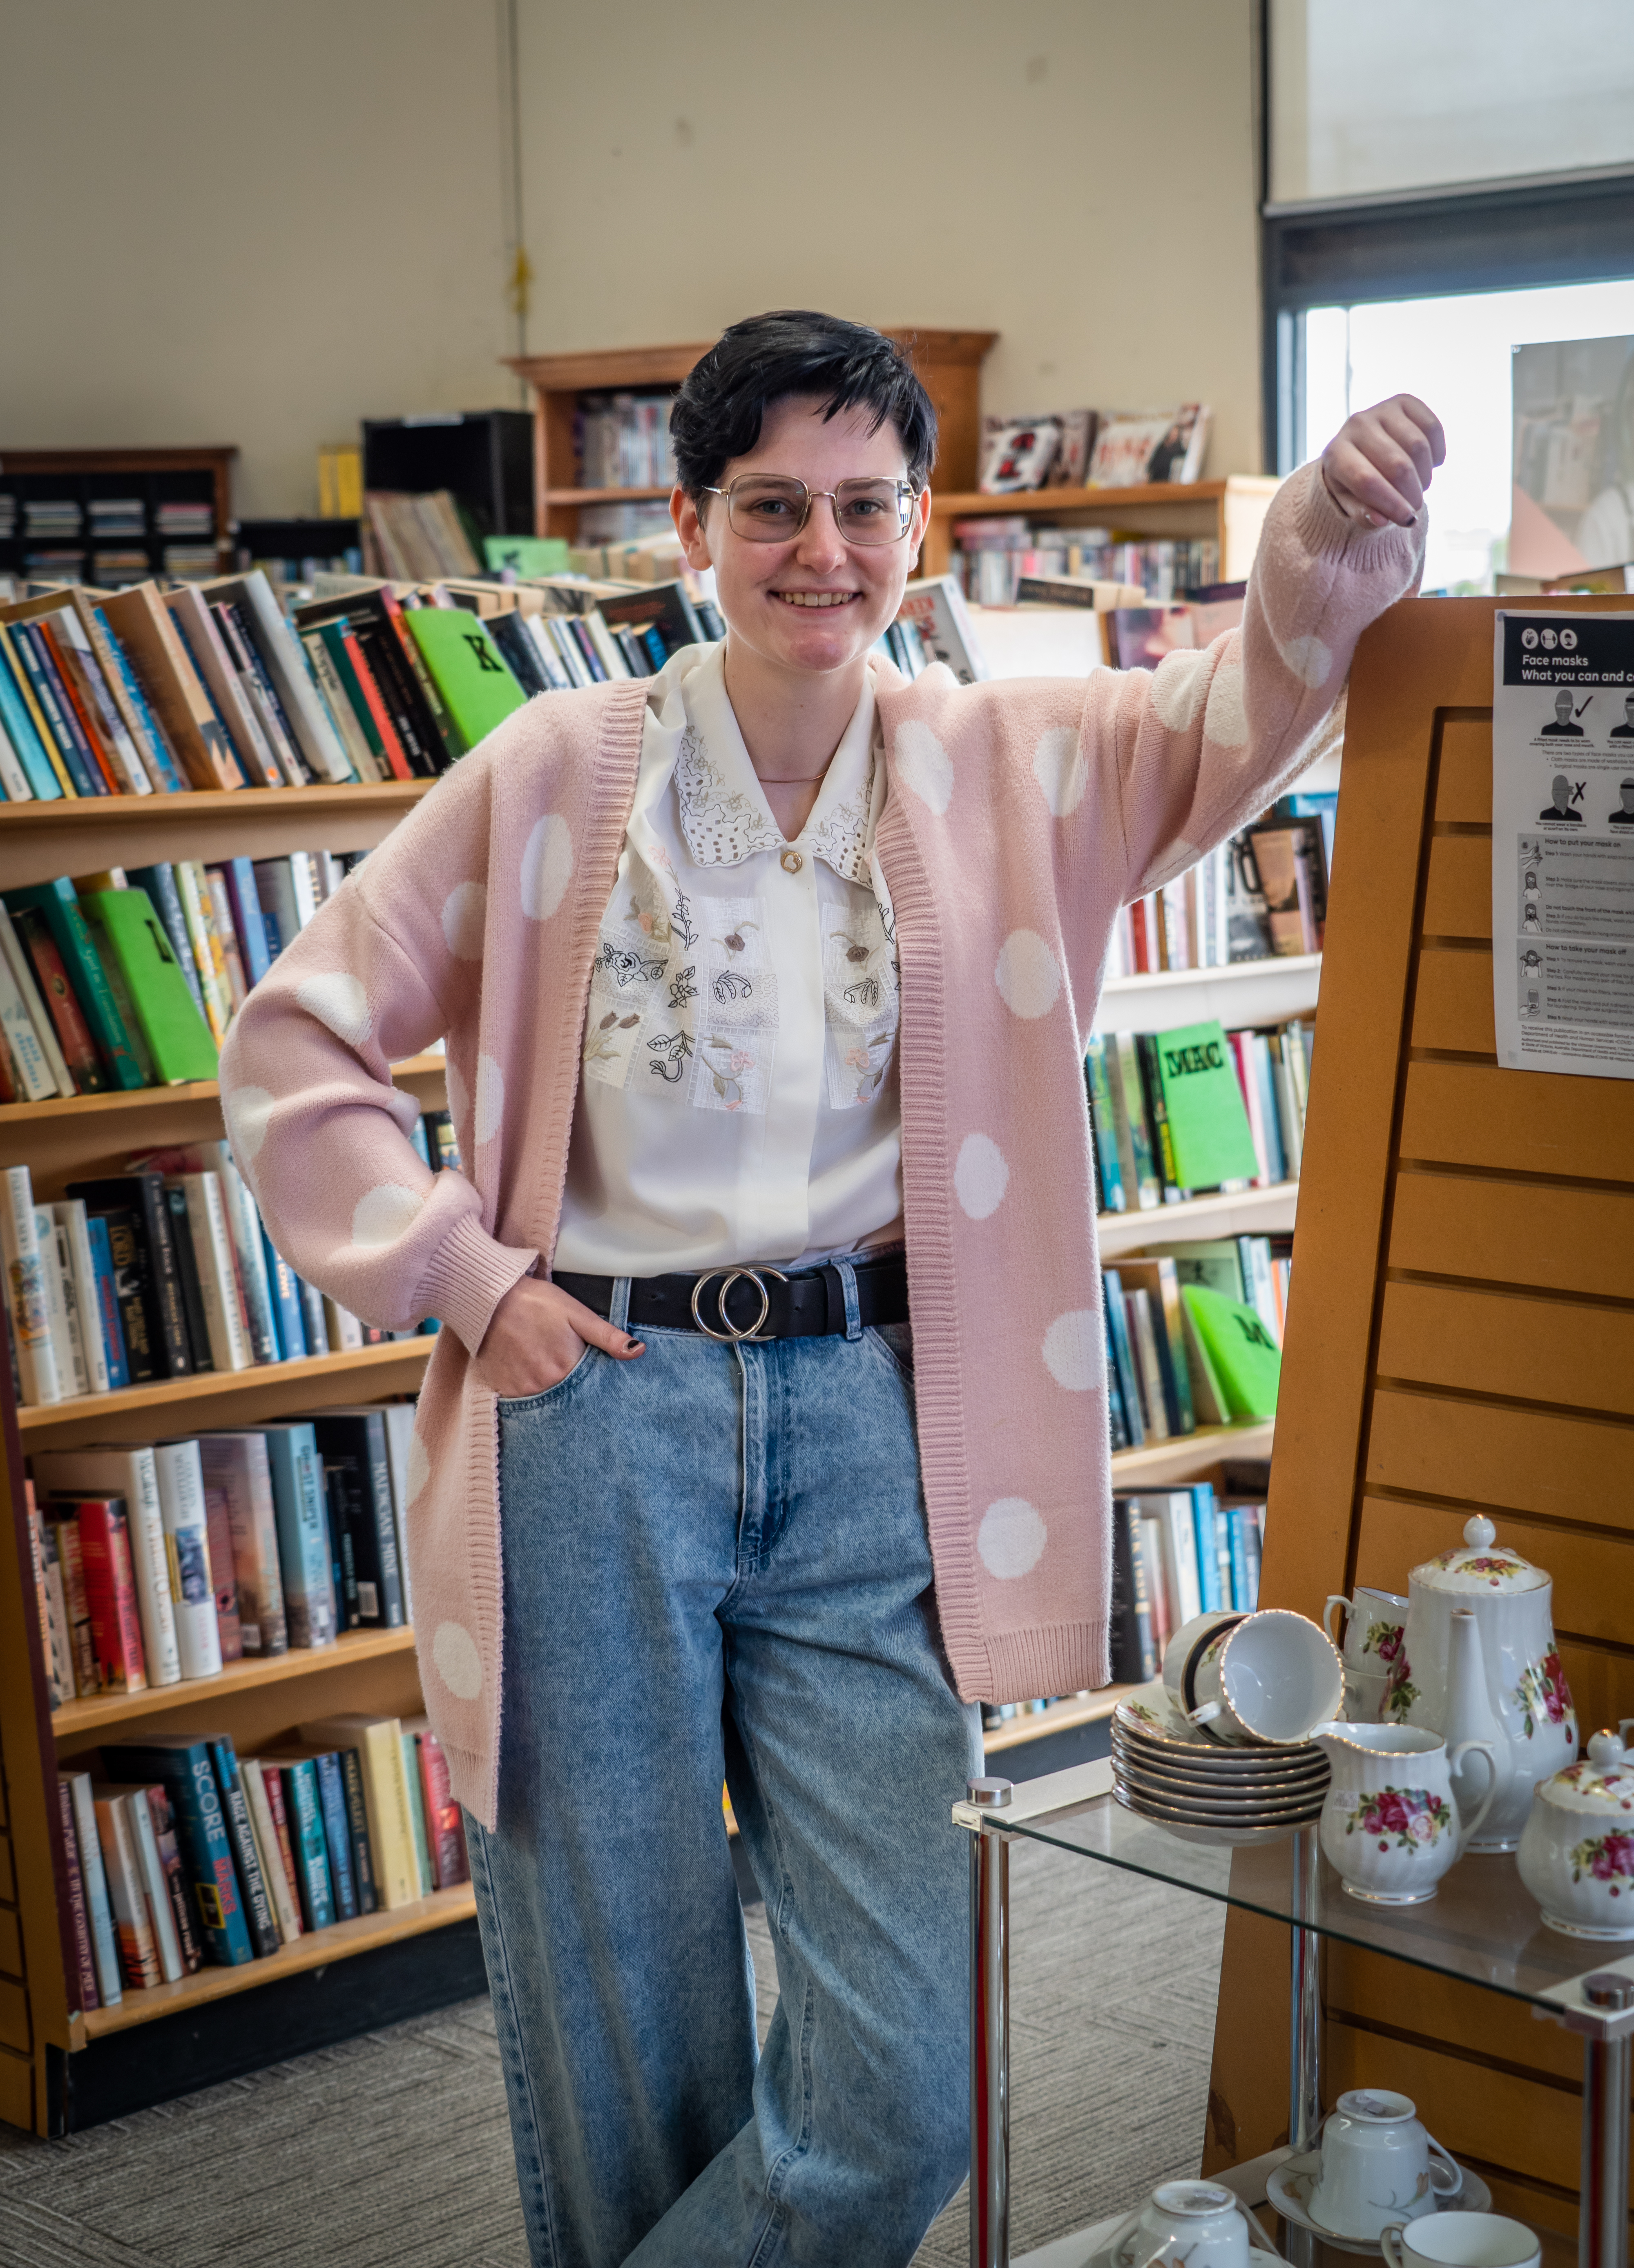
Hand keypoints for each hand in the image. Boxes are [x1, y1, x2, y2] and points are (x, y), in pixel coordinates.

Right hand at [471, 1274, 643, 1398]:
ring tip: (548, 1370)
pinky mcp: (502, 1389)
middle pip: (567, 1398)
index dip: (593, 1385)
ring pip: (545, 1401)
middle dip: (573, 1391)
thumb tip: (638, 1351)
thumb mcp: (577, 1313)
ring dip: (551, 1391)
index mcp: (567, 1367)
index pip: (590, 1390)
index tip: (593, 1379)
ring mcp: (521, 1390)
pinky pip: (521, 1401)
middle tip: (566, 1370)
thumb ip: (607, 1336)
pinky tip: (529, 1373)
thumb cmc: (537, 1302)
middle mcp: (544, 1384)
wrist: (490, 1298)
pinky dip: (529, 1391)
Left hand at [1321, 394, 1445, 529]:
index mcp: (1336, 454)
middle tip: (1413, 506)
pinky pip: (1432, 427)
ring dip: (1425, 475)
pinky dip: (1436, 452)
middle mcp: (1356, 425)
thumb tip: (1382, 520)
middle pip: (1397, 466)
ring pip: (1419, 447)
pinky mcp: (1404, 401)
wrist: (1358, 448)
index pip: (1367, 481)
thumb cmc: (1353, 482)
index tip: (1407, 520)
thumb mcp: (1351, 503)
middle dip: (1412, 494)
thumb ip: (1363, 514)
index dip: (1392, 504)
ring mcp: (1381, 410)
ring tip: (1416, 486)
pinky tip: (1427, 463)